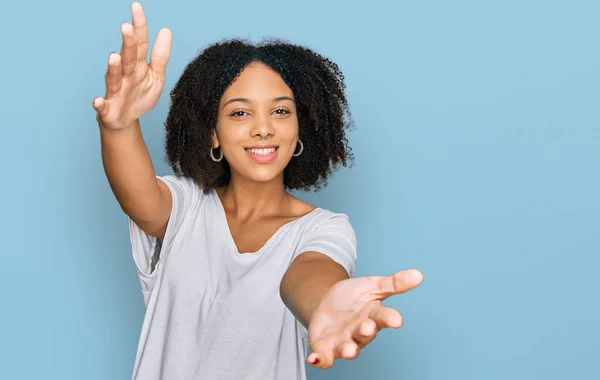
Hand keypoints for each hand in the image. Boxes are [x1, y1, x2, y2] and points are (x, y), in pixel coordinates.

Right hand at [92, 2, 171, 129]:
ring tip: (114, 57)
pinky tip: (97, 101)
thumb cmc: (139, 95)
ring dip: (113, 68)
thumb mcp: (156, 76)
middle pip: (127, 57)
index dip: (139, 26)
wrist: (125, 120)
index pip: (139, 43)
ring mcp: (115, 91)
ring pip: (113, 78)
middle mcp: (125, 75)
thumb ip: (160, 55)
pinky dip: (99, 104)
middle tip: (127, 26)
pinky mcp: (107, 109)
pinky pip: (102, 106)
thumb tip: (166, 30)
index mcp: (137, 66)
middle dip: (127, 43)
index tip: (136, 7)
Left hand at [306, 269, 423, 367]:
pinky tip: (313, 359)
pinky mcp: (326, 348)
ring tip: (349, 351)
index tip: (397, 320)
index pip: (384, 317)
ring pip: (347, 348)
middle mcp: (360, 332)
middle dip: (366, 332)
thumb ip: (394, 283)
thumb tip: (419, 274)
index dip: (390, 319)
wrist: (326, 303)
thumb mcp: (372, 285)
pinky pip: (324, 357)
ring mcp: (343, 341)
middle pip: (365, 334)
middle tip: (368, 328)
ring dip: (348, 350)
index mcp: (373, 316)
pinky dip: (319, 360)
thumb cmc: (353, 297)